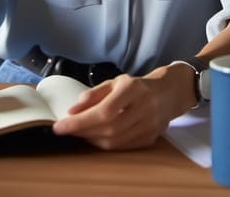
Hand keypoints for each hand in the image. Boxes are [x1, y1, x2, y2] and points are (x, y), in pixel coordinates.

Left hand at [51, 64, 196, 149]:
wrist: (170, 92)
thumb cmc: (137, 86)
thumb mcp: (115, 82)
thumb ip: (93, 94)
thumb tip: (72, 110)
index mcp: (133, 89)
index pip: (103, 111)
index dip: (80, 122)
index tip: (59, 126)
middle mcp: (143, 108)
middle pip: (108, 128)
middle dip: (82, 131)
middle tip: (65, 129)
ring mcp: (149, 126)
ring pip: (115, 141)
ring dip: (91, 139)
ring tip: (78, 132)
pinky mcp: (151, 139)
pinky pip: (123, 147)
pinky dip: (105, 144)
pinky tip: (94, 137)